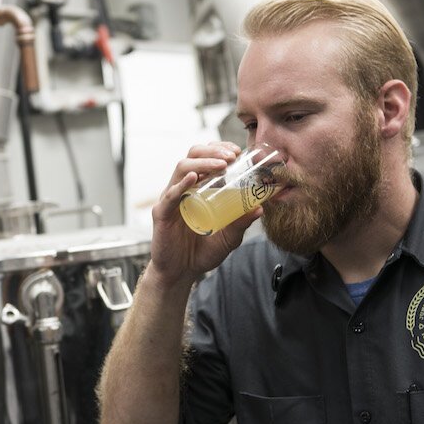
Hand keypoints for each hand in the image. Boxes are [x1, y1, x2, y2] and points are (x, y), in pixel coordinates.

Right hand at [148, 141, 261, 285]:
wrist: (182, 273)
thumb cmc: (202, 252)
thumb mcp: (229, 237)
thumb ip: (241, 222)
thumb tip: (260, 207)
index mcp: (198, 188)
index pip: (205, 158)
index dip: (220, 149)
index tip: (238, 151)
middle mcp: (183, 188)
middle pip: (192, 156)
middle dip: (212, 150)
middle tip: (232, 156)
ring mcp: (171, 199)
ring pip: (182, 168)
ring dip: (203, 161)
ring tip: (221, 164)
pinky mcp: (162, 213)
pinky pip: (171, 194)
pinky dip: (182, 184)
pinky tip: (194, 179)